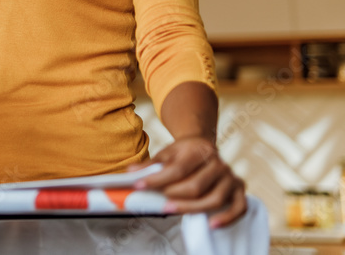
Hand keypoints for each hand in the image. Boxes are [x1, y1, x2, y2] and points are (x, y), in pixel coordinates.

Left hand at [130, 136, 246, 227]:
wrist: (203, 146)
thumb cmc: (184, 152)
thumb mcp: (167, 153)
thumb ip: (151, 164)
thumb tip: (131, 172)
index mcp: (199, 150)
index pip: (177, 169)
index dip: (157, 180)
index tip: (140, 186)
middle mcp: (218, 163)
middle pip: (196, 186)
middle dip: (174, 196)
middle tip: (159, 202)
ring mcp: (230, 176)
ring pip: (214, 199)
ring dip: (192, 208)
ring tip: (171, 210)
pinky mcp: (239, 189)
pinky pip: (239, 207)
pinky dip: (227, 218)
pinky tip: (212, 224)